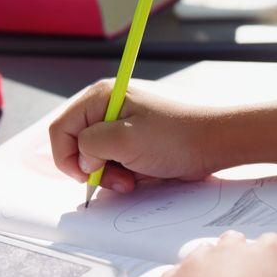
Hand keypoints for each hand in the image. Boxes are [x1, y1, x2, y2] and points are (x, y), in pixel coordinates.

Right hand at [49, 80, 221, 192]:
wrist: (215, 143)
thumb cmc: (177, 137)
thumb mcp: (125, 140)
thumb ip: (91, 146)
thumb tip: (82, 159)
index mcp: (102, 96)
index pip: (61, 128)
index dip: (67, 157)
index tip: (86, 176)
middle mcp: (108, 107)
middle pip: (77, 145)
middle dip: (93, 168)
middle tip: (115, 179)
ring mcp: (122, 124)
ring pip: (96, 158)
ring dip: (110, 174)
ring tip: (132, 179)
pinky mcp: (134, 140)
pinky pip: (115, 161)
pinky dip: (123, 174)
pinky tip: (141, 175)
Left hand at [159, 231, 276, 276]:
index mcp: (269, 252)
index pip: (274, 245)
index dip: (273, 264)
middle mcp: (234, 247)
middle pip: (238, 244)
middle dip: (241, 261)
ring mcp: (201, 259)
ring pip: (207, 255)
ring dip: (212, 269)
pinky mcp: (173, 276)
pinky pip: (179, 274)